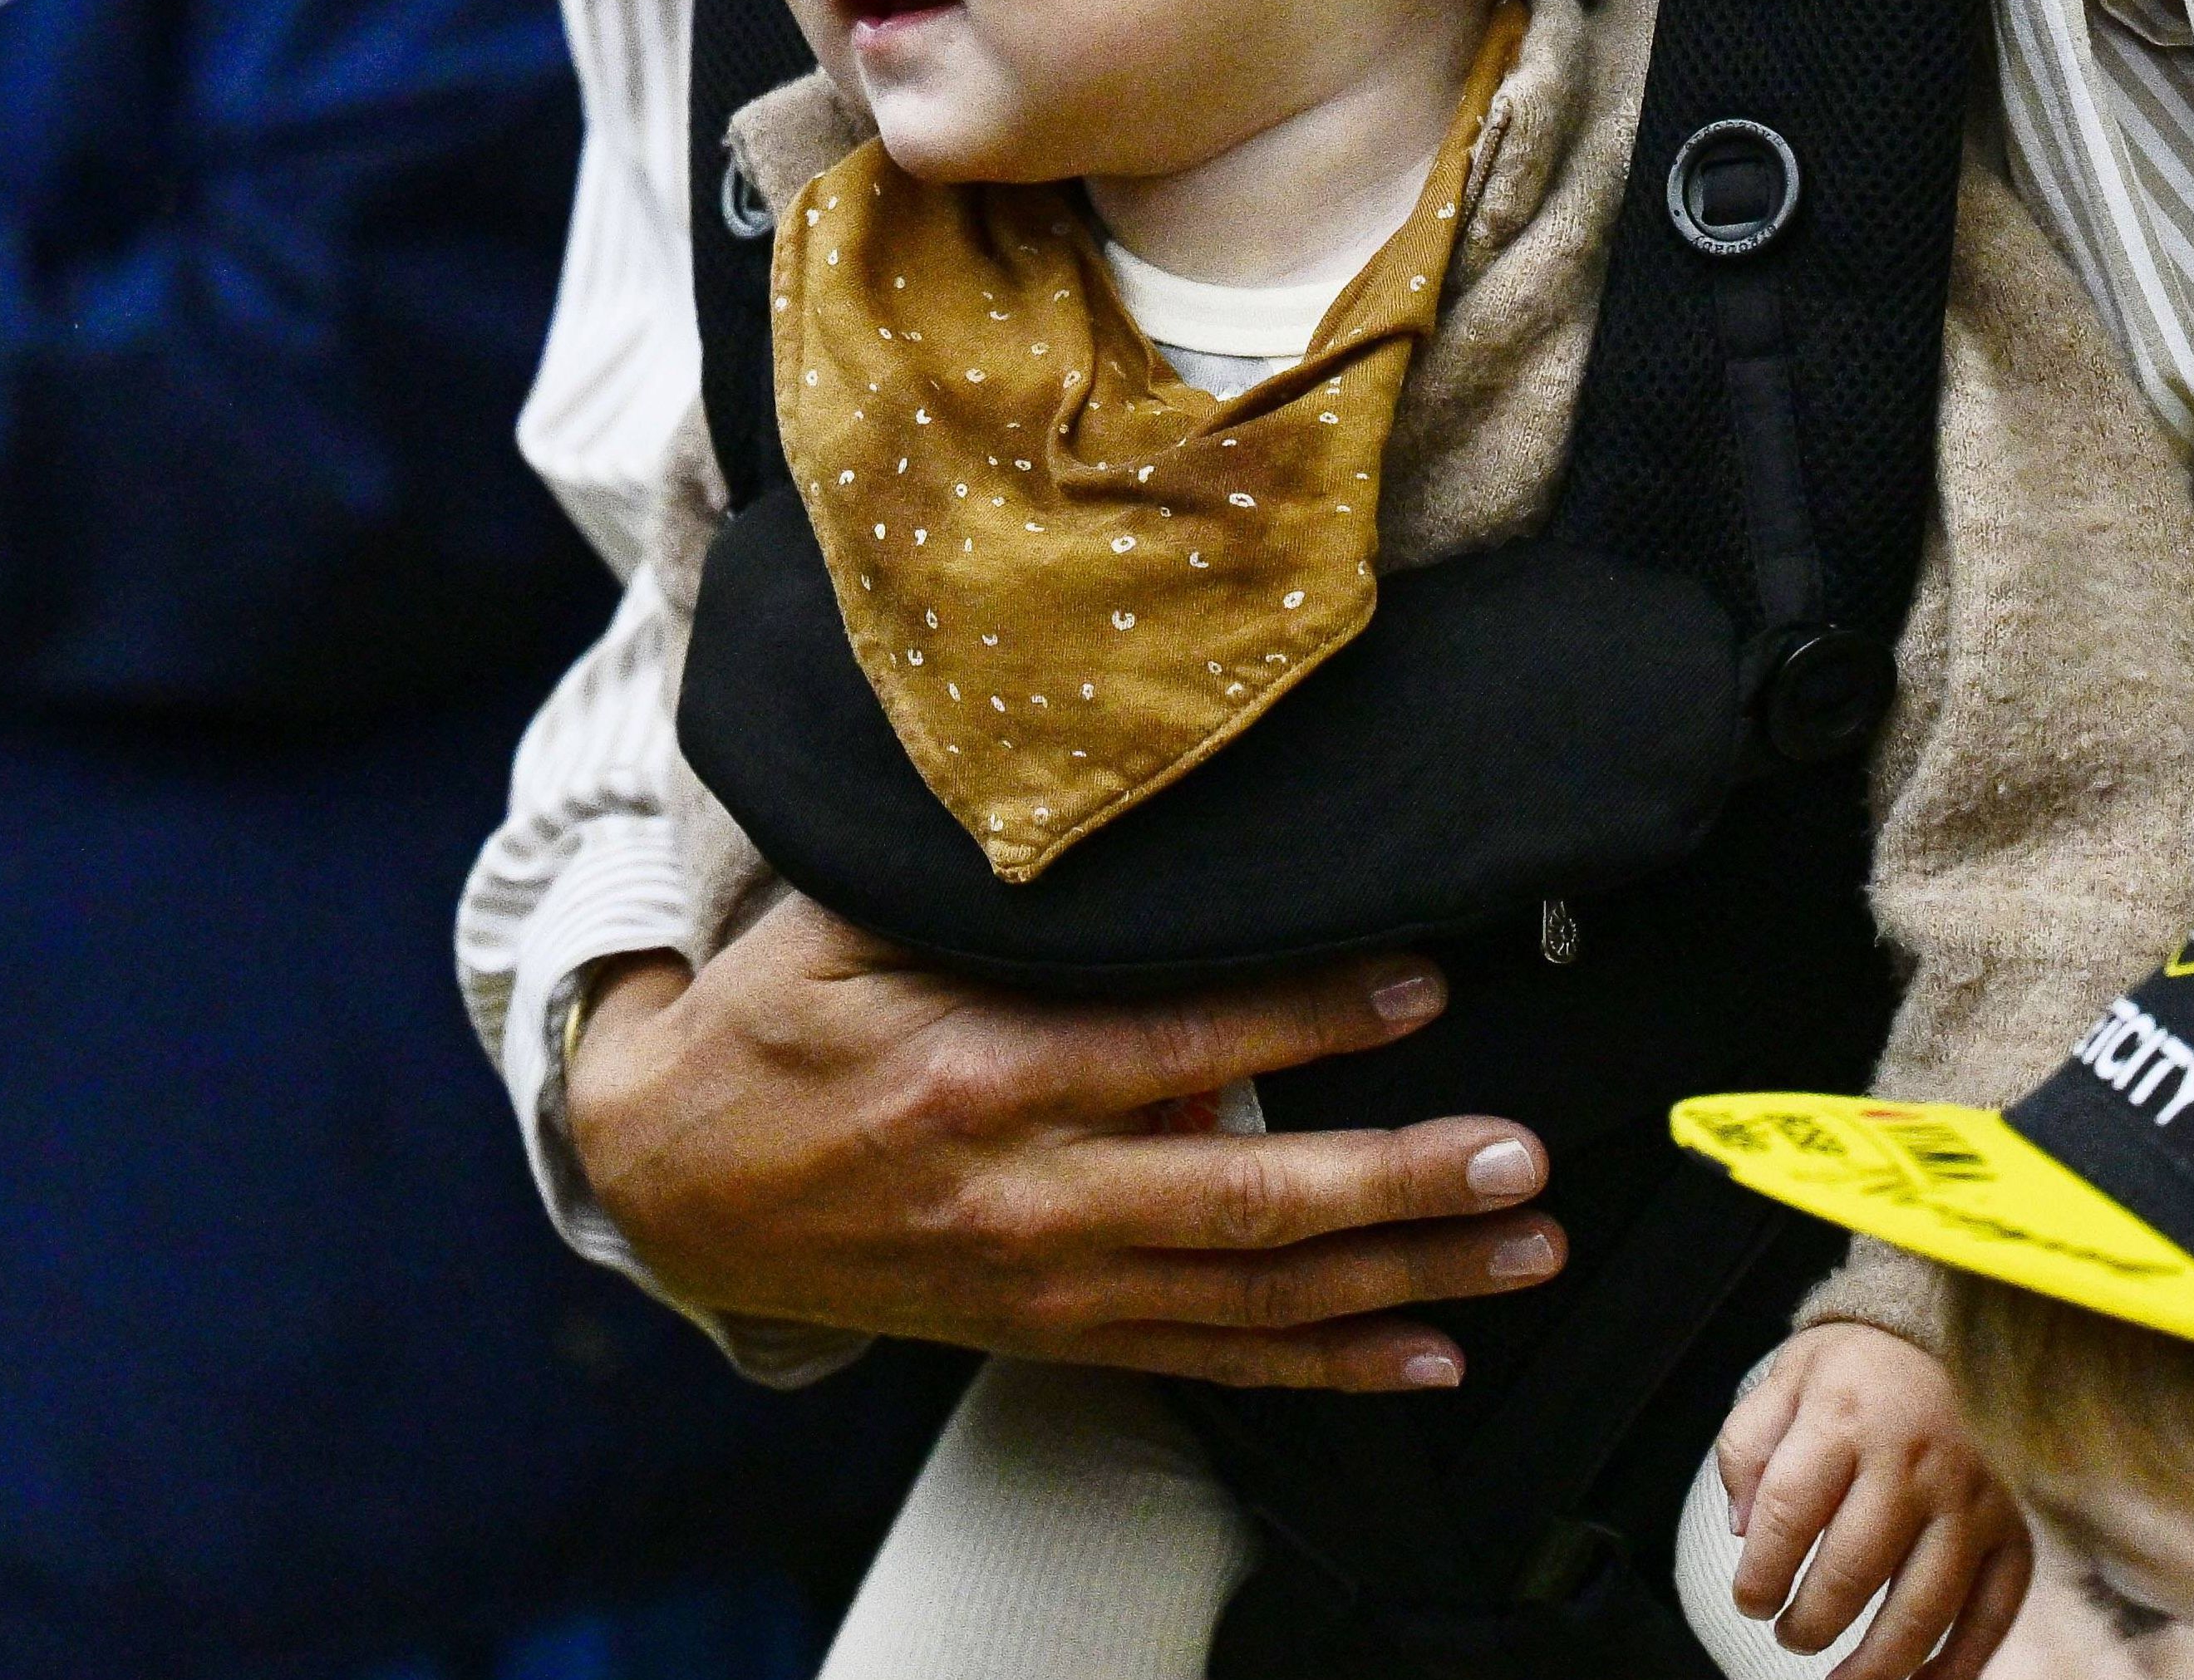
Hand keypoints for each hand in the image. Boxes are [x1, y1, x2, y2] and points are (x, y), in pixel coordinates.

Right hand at [562, 895, 1562, 1389]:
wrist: (672, 1184)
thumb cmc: (767, 1031)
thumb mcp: (838, 925)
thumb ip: (967, 890)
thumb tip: (1090, 826)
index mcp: (979, 1072)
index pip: (1176, 1043)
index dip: (1307, 1019)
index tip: (1418, 984)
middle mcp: (1027, 1192)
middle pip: (1244, 1199)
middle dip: (1397, 1182)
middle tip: (1516, 1156)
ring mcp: (1046, 1280)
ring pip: (1254, 1294)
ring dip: (1403, 1277)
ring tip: (1521, 1247)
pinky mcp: (1052, 1331)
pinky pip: (1214, 1360)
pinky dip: (1329, 1367)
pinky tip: (1428, 1352)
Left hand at [1707, 1321, 2030, 1676]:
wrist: (1949, 1336)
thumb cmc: (1856, 1370)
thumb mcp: (1785, 1381)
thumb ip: (1747, 1449)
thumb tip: (1741, 1532)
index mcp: (1845, 1419)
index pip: (1789, 1512)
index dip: (1760, 1572)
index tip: (1749, 1601)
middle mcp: (1914, 1463)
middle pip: (1854, 1569)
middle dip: (1811, 1622)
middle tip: (1791, 1635)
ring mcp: (1971, 1500)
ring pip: (1924, 1605)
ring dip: (1878, 1662)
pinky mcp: (2013, 1527)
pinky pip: (1993, 1611)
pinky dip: (1959, 1661)